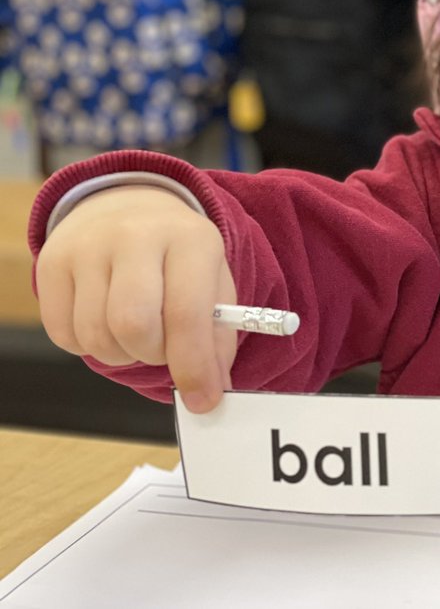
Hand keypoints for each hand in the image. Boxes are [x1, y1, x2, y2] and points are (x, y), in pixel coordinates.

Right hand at [36, 185, 237, 412]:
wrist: (128, 207)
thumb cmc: (180, 257)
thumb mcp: (214, 281)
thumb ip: (218, 337)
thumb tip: (210, 391)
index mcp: (191, 239)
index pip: (187, 313)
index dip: (194, 367)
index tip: (203, 400)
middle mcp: (137, 236)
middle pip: (133, 326)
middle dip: (153, 356)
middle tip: (163, 350)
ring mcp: (88, 247)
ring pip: (96, 336)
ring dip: (121, 354)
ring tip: (137, 333)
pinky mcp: (52, 262)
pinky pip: (64, 334)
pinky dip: (88, 346)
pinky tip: (106, 321)